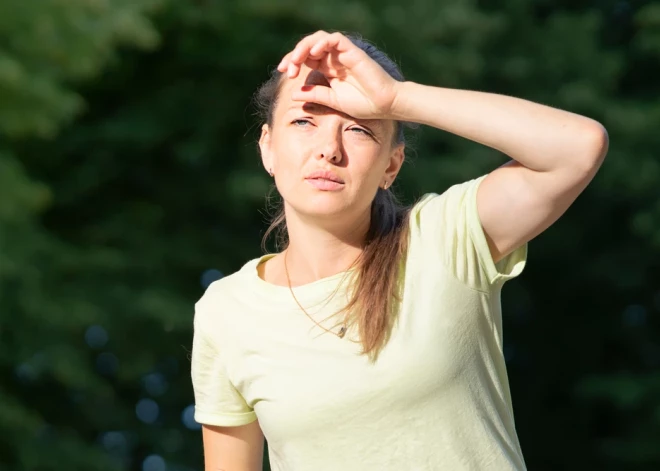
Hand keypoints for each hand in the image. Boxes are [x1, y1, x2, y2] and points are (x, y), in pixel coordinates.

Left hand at [277, 31, 400, 119]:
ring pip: (319, 38)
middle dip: (294, 55)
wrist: (384, 105)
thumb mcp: (332, 101)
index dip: (292, 61)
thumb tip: (293, 94)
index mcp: (328, 70)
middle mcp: (334, 59)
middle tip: (286, 68)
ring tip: (297, 60)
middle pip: (309, 46)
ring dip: (305, 47)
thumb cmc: (363, 104)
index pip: (305, 58)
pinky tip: (315, 53)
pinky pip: (335, 39)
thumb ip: (315, 95)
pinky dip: (322, 43)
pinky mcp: (353, 51)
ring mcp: (343, 54)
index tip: (283, 72)